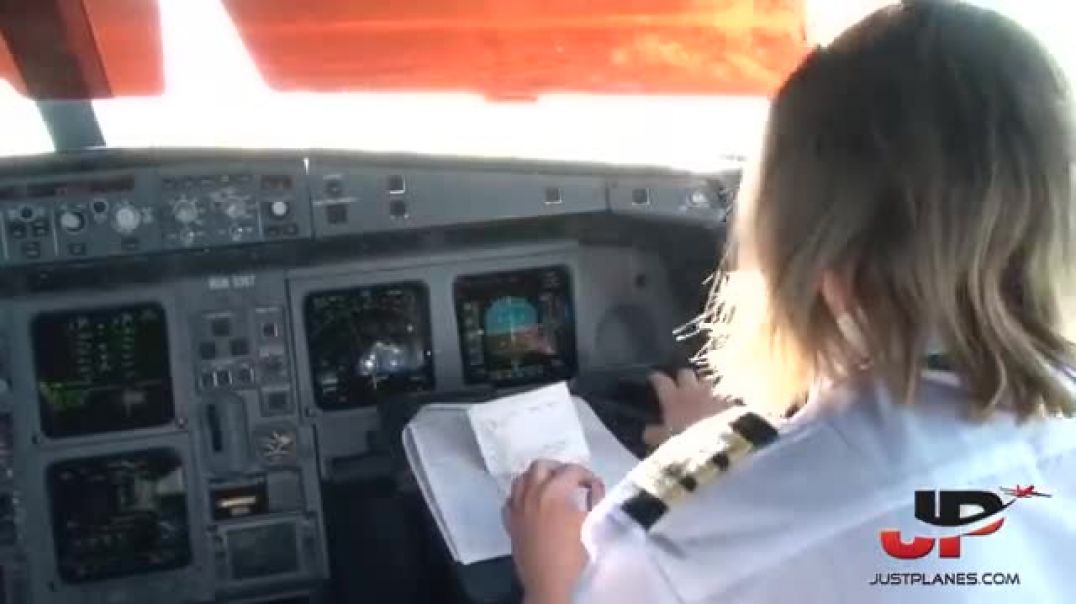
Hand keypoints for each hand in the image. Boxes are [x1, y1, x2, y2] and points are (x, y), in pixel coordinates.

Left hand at [504, 460, 604, 603]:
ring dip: (536, 478)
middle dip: (558, 469)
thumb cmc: (572, 556)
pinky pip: (511, 499)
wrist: (548, 583)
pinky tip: (531, 504)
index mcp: (554, 493)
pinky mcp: (509, 522)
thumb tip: (594, 489)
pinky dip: (521, 496)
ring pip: (521, 478)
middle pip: (541, 466)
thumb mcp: (590, 526)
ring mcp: (517, 507)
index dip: (587, 475)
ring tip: (550, 488)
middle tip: (571, 481)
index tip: (594, 486)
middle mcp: (531, 494)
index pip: (571, 470)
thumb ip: (593, 502)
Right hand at [642, 369, 733, 448]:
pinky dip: (719, 398)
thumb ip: (655, 435)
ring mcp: (714, 395)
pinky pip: (723, 395)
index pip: (661, 380)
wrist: (723, 446)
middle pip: (685, 373)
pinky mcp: (731, 403)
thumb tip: (647, 432)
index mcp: (673, 398)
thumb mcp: (666, 443)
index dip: (656, 378)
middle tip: (679, 387)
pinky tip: (719, 407)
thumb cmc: (688, 444)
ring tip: (701, 395)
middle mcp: (692, 391)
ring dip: (702, 386)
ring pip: (705, 381)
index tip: (653, 379)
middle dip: (681, 378)